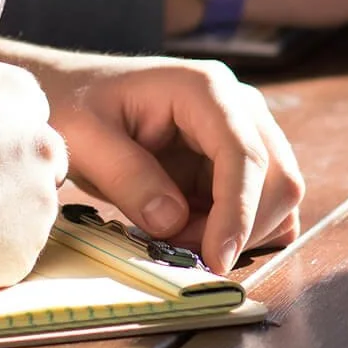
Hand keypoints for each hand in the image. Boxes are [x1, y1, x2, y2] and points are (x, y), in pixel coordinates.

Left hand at [0, 45, 304, 274]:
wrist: (69, 93)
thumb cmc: (73, 104)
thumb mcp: (85, 139)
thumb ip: (128, 178)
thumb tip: (173, 222)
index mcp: (204, 88)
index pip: (244, 154)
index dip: (238, 211)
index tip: (216, 259)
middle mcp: (237, 105)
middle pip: (278, 177)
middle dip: (239, 227)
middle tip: (179, 250)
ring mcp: (242, 131)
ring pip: (277, 195)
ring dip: (238, 232)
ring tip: (176, 236)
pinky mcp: (235, 160)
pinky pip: (261, 205)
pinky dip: (238, 231)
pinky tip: (192, 232)